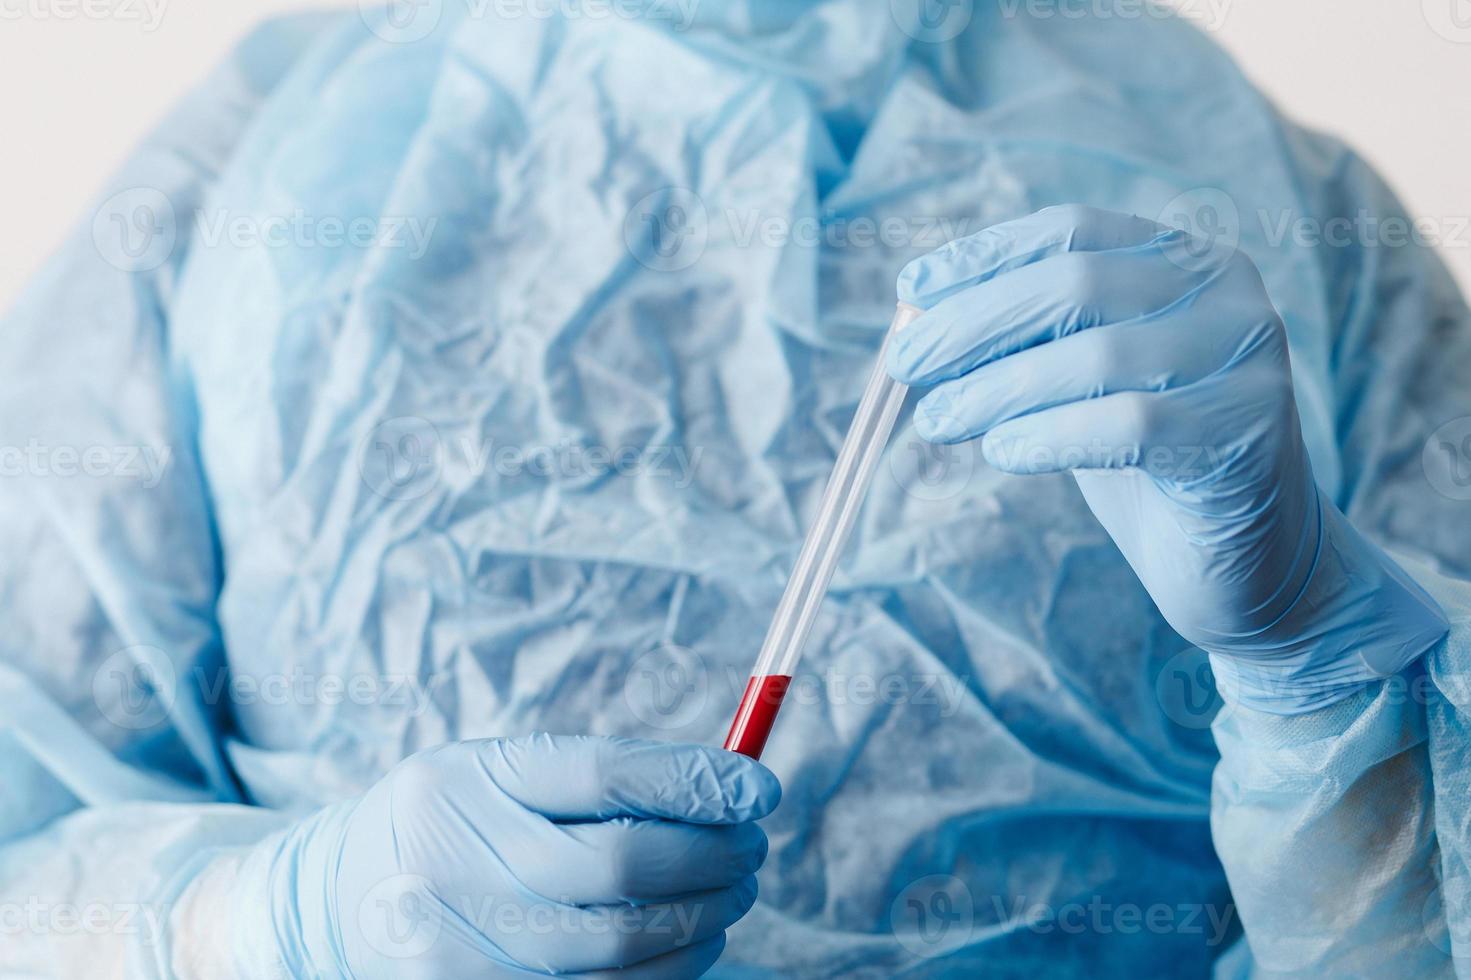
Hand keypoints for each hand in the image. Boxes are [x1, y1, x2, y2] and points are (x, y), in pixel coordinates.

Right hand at [234, 735, 777, 977]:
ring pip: (620, 946)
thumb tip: (728, 785)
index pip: (604, 775)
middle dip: (712, 855)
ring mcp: (458, 946)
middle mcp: (456, 861)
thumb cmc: (451, 820)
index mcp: (467, 779)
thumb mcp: (502, 770)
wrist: (338, 903)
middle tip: (751, 847)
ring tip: (732, 893)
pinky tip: (691, 942)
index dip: (696, 781)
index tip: (759, 786)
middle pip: (620, 865)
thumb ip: (605, 773)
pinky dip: (666, 973)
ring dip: (702, 920)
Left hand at [887, 205, 1445, 712]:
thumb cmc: (1151, 465)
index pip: (1070, 232)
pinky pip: (1129, 422)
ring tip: (935, 421)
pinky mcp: (1244, 432)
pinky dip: (1049, 435)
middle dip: (972, 323)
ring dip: (995, 388)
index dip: (983, 257)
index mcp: (1184, 261)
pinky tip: (1001, 452)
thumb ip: (1026, 344)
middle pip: (1074, 283)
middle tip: (902, 366)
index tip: (909, 293)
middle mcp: (1224, 294)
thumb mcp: (1081, 386)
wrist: (1253, 563)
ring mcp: (1246, 359)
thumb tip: (918, 324)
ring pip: (1096, 354)